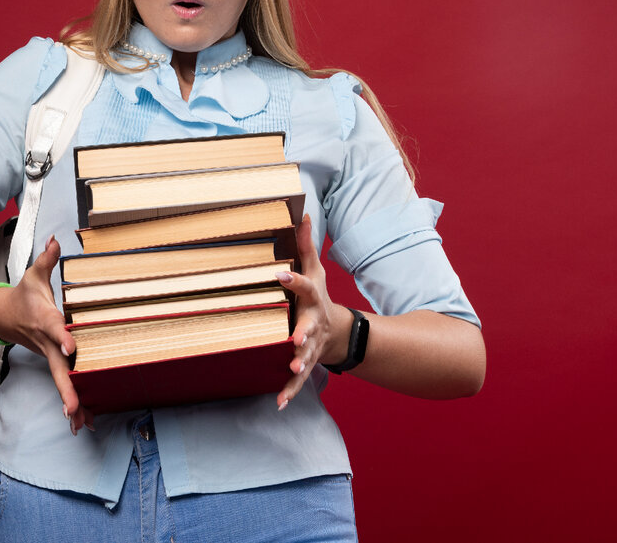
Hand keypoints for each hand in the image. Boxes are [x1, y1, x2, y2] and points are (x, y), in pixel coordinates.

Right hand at [0, 235, 92, 433]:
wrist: (4, 316)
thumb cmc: (25, 295)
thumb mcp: (33, 274)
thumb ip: (47, 259)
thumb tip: (55, 240)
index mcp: (45, 320)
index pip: (55, 329)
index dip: (63, 337)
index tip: (70, 347)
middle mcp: (48, 343)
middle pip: (58, 367)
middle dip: (66, 387)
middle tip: (73, 407)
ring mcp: (50, 356)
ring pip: (61, 381)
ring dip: (70, 402)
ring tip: (80, 423)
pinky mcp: (54, 363)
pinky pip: (64, 384)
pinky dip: (72, 403)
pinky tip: (81, 422)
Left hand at [274, 214, 344, 409]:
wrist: (338, 333)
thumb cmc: (318, 297)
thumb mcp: (315, 270)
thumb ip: (305, 245)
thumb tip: (302, 212)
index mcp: (312, 299)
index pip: (304, 287)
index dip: (293, 281)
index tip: (279, 274)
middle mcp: (313, 323)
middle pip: (309, 327)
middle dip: (303, 333)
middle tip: (295, 337)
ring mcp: (311, 346)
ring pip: (306, 355)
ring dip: (299, 364)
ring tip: (292, 369)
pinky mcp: (306, 363)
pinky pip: (297, 380)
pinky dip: (289, 392)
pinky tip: (279, 403)